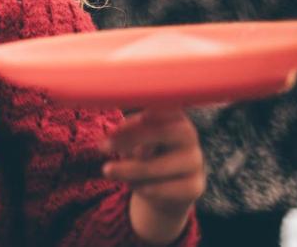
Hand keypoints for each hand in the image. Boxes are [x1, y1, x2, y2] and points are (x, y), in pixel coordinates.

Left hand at [103, 108, 203, 244]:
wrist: (164, 188)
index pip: (160, 107)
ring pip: (161, 165)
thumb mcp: (132, 138)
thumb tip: (113, 136)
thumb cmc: (144, 152)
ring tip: (107, 170)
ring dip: (130, 169)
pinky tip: (135, 186)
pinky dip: (147, 188)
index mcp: (173, 115)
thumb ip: (126, 132)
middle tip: (101, 147)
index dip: (140, 113)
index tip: (116, 123)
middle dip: (129, 139)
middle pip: (163, 132)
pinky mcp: (195, 186)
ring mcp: (195, 161)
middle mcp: (188, 134)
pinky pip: (168, 188)